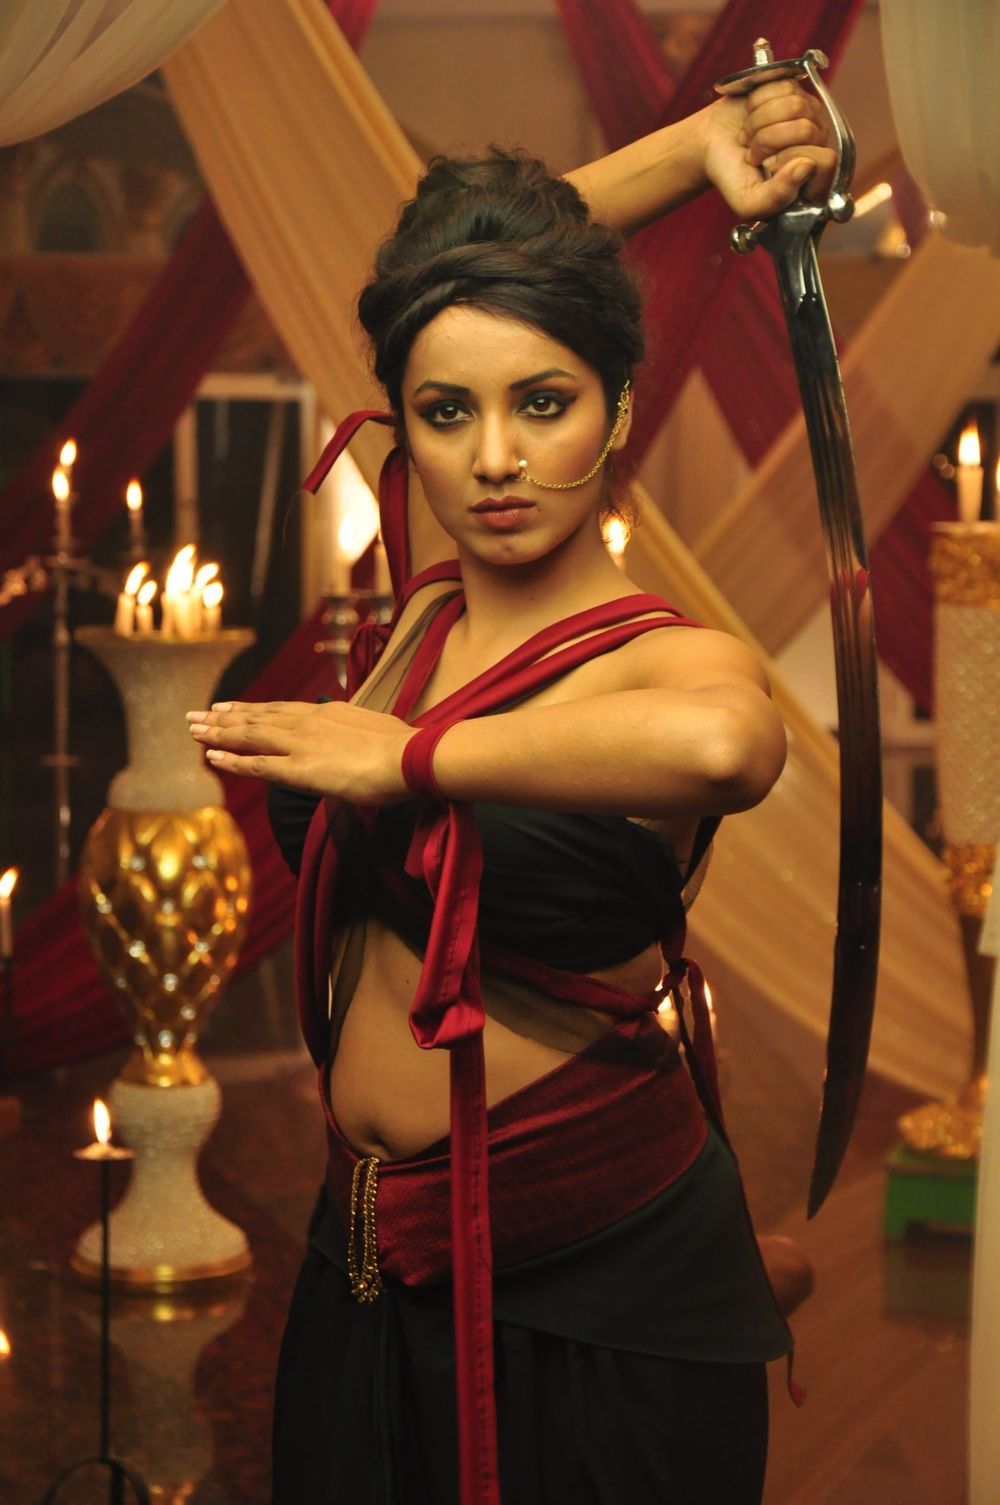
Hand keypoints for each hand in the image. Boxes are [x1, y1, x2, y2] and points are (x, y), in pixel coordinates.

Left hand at [186, 699, 413, 803]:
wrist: (412, 757)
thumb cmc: (404, 749)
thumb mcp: (376, 733)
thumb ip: (357, 736)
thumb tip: (358, 743)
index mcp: (327, 713)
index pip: (280, 710)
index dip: (250, 709)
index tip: (227, 707)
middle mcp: (308, 723)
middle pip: (256, 718)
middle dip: (223, 717)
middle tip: (195, 715)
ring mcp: (301, 745)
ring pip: (250, 736)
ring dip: (218, 733)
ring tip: (192, 730)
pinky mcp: (301, 770)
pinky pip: (258, 765)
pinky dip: (232, 761)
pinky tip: (212, 758)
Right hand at [703, 80, 837, 219]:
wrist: (711, 146)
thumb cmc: (732, 177)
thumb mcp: (749, 202)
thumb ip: (779, 196)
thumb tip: (807, 165)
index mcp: (814, 178)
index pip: (825, 161)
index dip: (791, 161)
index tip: (767, 168)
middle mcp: (819, 144)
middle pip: (805, 129)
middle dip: (767, 140)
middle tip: (754, 152)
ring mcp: (810, 113)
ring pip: (795, 104)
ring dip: (760, 121)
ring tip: (752, 135)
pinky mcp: (795, 89)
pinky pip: (784, 85)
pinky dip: (758, 101)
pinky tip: (753, 115)